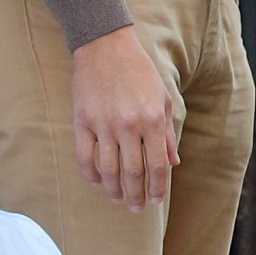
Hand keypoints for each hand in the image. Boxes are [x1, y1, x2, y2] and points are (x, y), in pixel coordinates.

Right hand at [71, 26, 178, 209]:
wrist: (106, 46)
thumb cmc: (139, 71)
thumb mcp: (163, 97)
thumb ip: (167, 132)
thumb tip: (173, 162)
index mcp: (152, 119)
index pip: (157, 165)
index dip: (157, 188)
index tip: (156, 200)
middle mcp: (129, 125)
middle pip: (132, 173)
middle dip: (136, 195)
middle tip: (137, 208)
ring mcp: (103, 125)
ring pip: (108, 170)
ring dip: (114, 189)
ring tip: (118, 198)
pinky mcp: (82, 122)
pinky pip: (85, 157)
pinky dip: (90, 174)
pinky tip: (97, 181)